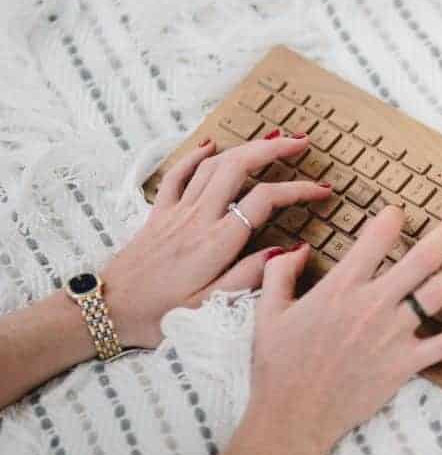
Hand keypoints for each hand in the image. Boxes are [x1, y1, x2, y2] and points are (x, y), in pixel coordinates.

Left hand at [104, 132, 331, 346]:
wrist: (107, 311)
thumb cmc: (160, 315)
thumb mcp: (212, 306)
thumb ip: (252, 276)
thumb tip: (291, 251)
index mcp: (217, 242)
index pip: (266, 200)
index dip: (298, 190)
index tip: (322, 191)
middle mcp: (198, 218)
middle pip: (239, 166)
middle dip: (273, 149)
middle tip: (301, 144)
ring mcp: (177, 211)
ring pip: (214, 165)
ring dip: (244, 147)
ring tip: (271, 139)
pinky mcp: (159, 213)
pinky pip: (179, 175)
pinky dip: (197, 156)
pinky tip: (211, 145)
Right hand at [244, 206, 441, 454]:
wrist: (291, 418)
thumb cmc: (278, 366)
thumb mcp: (267, 311)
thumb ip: (280, 272)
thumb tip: (300, 247)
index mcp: (340, 288)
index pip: (376, 237)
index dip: (392, 218)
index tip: (399, 212)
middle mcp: (372, 305)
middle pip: (421, 259)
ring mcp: (393, 335)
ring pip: (440, 292)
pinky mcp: (406, 364)